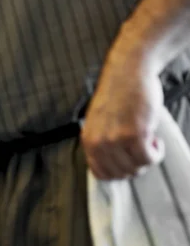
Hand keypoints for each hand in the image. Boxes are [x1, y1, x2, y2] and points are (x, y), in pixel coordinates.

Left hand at [81, 48, 162, 179]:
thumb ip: (103, 143)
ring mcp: (115, 139)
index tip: (128, 163)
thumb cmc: (118, 93)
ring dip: (147, 158)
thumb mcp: (101, 122)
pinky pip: (148, 158)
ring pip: (136, 168)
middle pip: (120, 174)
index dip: (118, 173)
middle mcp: (98, 141)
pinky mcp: (134, 134)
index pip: (100, 173)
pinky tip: (155, 139)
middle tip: (141, 151)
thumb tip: (114, 165)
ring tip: (148, 141)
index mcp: (88, 139)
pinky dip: (156, 153)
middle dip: (135, 166)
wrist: (128, 71)